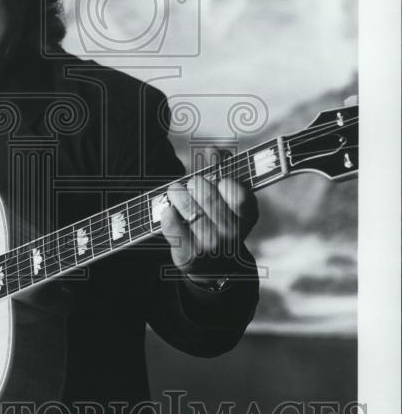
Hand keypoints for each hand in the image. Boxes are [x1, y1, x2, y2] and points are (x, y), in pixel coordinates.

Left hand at [159, 146, 258, 284]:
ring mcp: (210, 245)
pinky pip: (172, 225)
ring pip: (187, 208)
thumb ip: (223, 170)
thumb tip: (212, 148)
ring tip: (175, 192)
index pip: (233, 187)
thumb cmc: (219, 221)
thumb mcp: (229, 198)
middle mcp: (231, 233)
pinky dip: (167, 214)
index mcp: (246, 215)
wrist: (215, 265)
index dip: (221, 180)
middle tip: (190, 185)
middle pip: (205, 193)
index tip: (216, 181)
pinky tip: (168, 211)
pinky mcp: (188, 255)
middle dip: (195, 184)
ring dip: (177, 195)